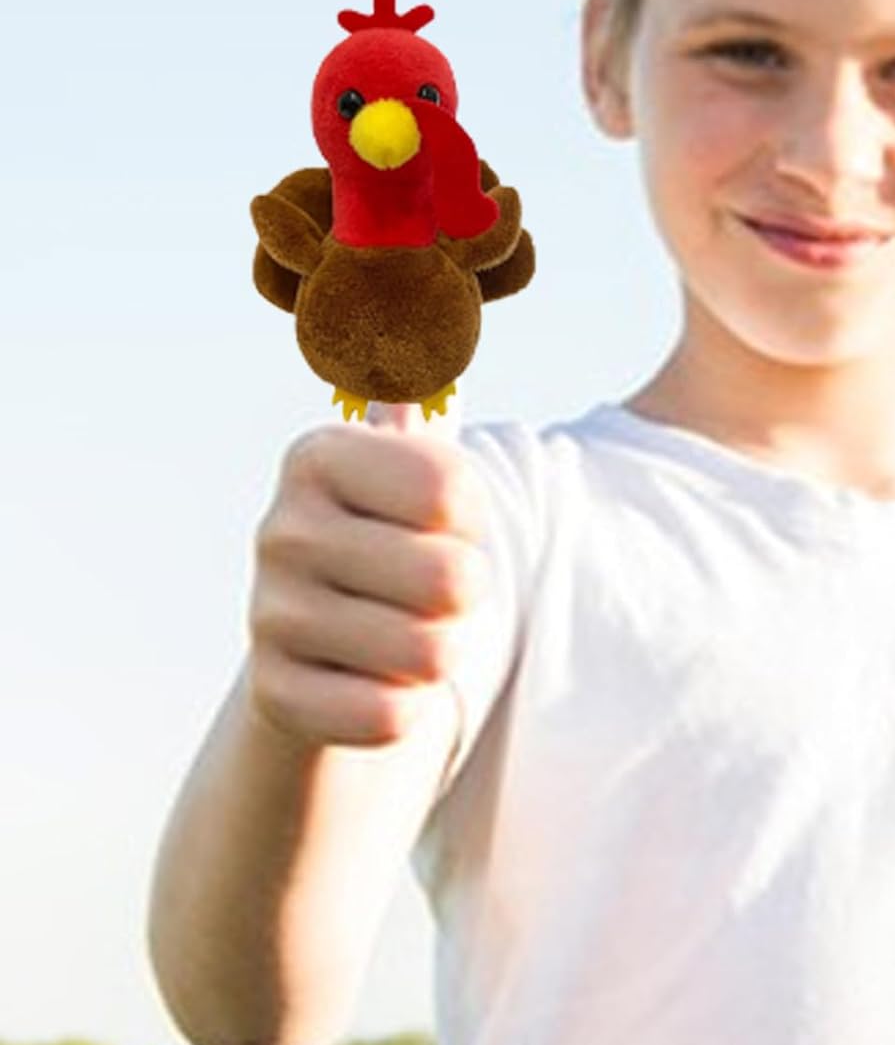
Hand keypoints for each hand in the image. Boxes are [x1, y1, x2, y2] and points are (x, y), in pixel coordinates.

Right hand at [247, 403, 490, 749]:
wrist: (328, 642)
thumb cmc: (397, 538)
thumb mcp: (415, 467)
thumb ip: (430, 401)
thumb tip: (430, 327)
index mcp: (317, 458)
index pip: (451, 488)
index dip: (476, 517)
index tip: (449, 519)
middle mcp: (280, 531)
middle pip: (453, 579)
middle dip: (468, 593)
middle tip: (434, 588)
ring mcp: (268, 616)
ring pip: (430, 653)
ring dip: (442, 652)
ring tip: (407, 631)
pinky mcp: (274, 697)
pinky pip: (390, 716)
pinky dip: (406, 708)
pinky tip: (376, 680)